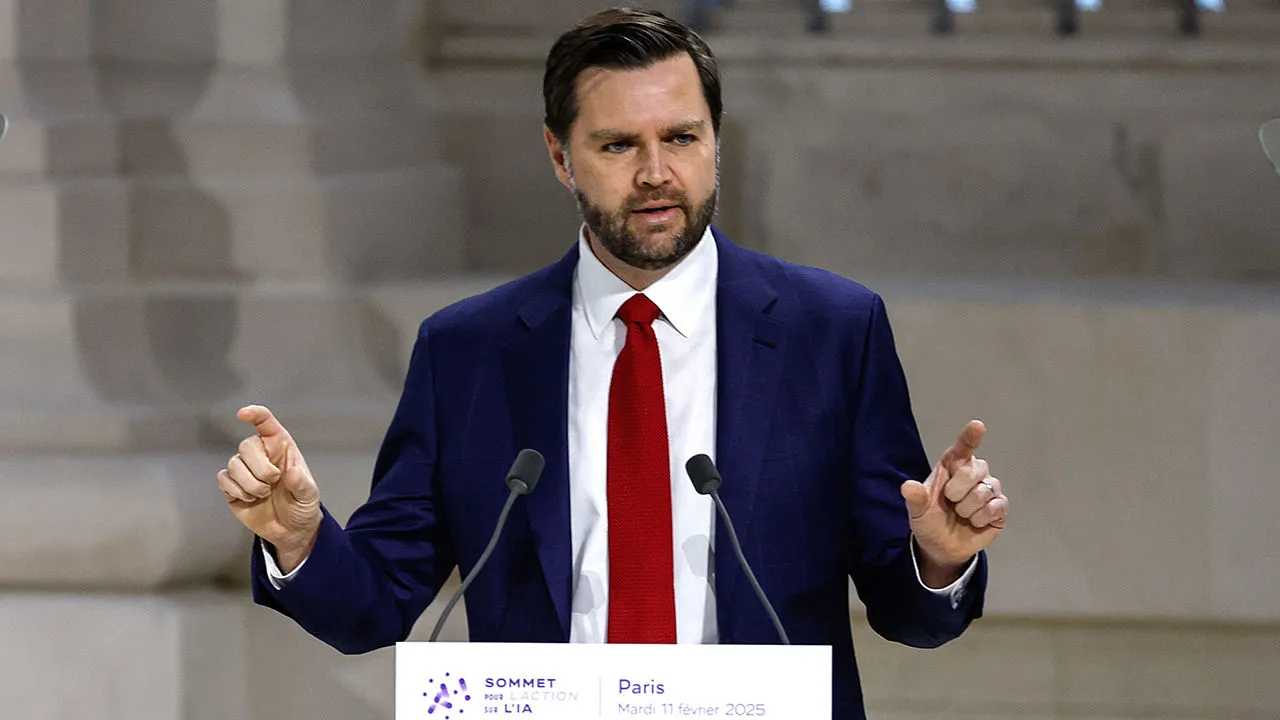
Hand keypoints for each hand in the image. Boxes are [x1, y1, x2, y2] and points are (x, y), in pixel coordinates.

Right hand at [217, 405, 321, 572]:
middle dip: (259, 467)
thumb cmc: (302, 505)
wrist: (290, 530)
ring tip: (263, 494)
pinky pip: (224, 479)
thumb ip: (301, 483)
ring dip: (250, 483)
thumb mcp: (309, 494)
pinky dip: (237, 491)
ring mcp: (245, 470)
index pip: (266, 424)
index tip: (244, 414)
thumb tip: (291, 473)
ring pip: (233, 464)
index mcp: (281, 448)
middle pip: (246, 446)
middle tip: (273, 482)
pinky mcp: (232, 486)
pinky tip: (251, 499)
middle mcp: (261, 455)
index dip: (255, 415)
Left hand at [900, 420, 1007, 582]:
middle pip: (974, 470)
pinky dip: (980, 518)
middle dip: (957, 491)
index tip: (977, 425)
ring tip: (960, 514)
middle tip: (949, 502)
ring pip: (984, 491)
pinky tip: (974, 521)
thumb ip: (915, 498)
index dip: (971, 436)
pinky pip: (996, 507)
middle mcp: (973, 473)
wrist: (941, 547)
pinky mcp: (1000, 507)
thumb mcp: (916, 511)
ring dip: (967, 509)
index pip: (963, 447)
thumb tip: (908, 487)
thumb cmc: (929, 520)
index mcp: (951, 466)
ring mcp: (989, 489)